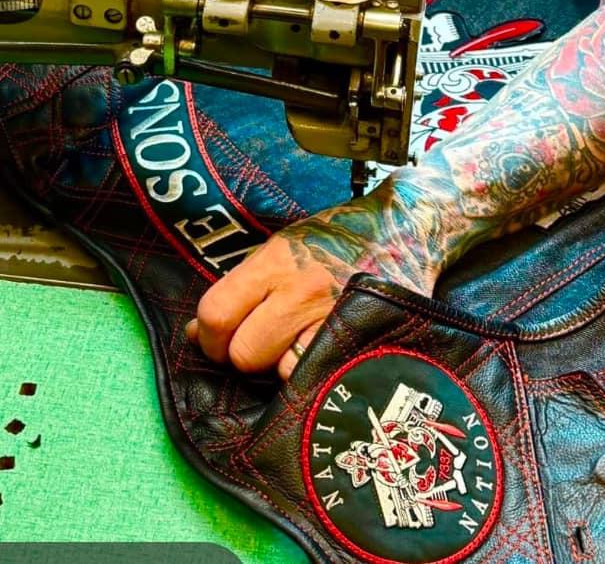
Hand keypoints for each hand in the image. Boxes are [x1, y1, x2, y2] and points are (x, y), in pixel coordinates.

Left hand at [185, 180, 443, 380]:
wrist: (407, 227)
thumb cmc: (339, 237)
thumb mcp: (283, 246)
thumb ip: (241, 287)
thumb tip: (197, 333)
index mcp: (275, 261)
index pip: (216, 314)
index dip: (209, 339)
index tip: (219, 343)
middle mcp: (302, 289)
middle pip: (244, 353)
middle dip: (247, 356)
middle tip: (265, 346)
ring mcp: (334, 316)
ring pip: (280, 374)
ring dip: (283, 368)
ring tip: (298, 347)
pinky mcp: (361, 337)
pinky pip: (320, 377)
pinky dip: (316, 375)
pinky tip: (322, 357)